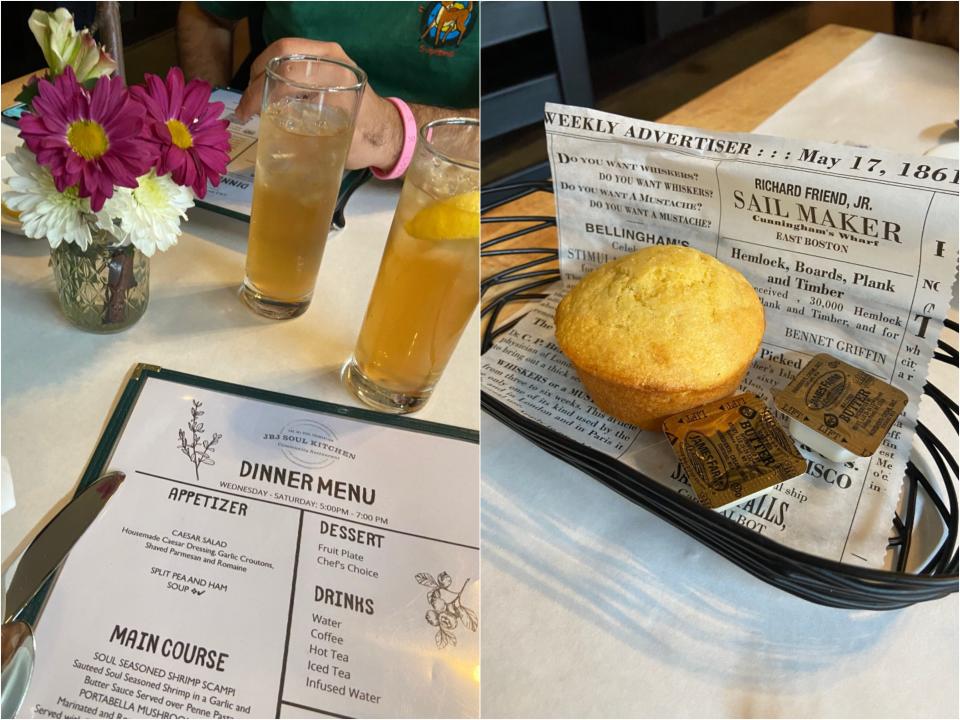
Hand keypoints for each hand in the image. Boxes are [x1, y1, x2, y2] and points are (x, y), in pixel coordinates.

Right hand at [236, 38, 402, 170]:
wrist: (388, 132)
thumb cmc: (366, 141)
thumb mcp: (339, 143)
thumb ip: (309, 139)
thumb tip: (272, 140)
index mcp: (338, 77)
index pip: (289, 71)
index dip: (261, 92)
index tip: (249, 115)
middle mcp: (333, 59)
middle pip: (282, 54)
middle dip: (257, 78)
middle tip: (245, 107)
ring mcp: (330, 56)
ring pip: (284, 51)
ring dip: (263, 73)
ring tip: (252, 101)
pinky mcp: (325, 60)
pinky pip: (292, 56)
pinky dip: (274, 71)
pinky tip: (265, 93)